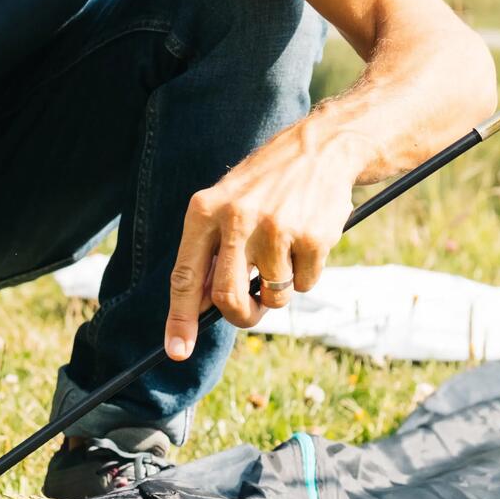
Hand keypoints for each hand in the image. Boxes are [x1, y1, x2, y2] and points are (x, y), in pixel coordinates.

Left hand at [165, 123, 364, 357]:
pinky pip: (306, 283)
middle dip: (242, 316)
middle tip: (253, 311)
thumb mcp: (228, 203)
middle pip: (227, 297)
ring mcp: (276, 230)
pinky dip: (308, 273)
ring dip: (280, 289)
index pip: (184, 276)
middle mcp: (237, 220)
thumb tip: (200, 306)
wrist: (322, 147)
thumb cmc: (268, 182)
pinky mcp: (312, 238)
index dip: (180, 319)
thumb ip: (211, 249)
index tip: (177, 351)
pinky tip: (308, 239)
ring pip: (273, 295)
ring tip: (287, 253)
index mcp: (206, 210)